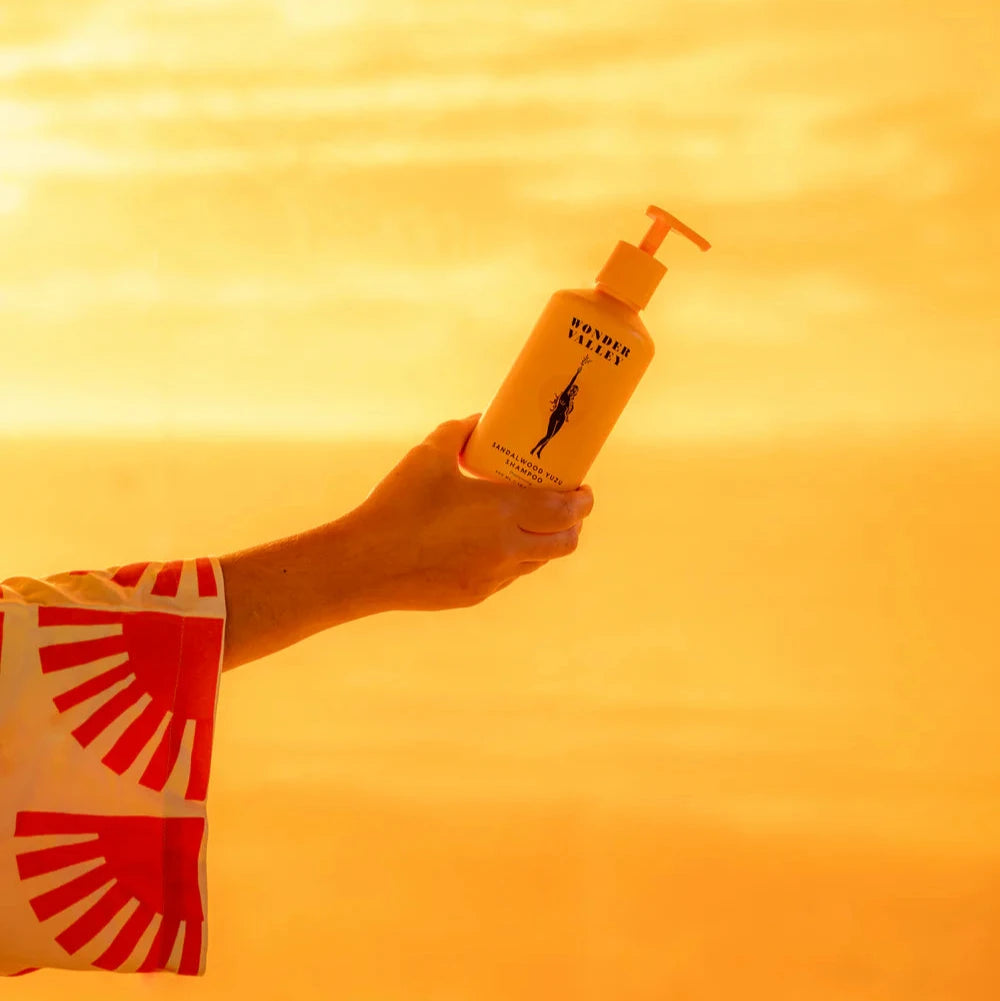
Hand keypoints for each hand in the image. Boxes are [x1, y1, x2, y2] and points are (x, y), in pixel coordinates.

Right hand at [347, 414, 594, 610]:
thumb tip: (478, 420)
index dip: (583, 502)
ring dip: (545, 543)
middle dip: (575, 525)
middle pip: (565, 542)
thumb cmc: (398, 504)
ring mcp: (493, 576)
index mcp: (503, 510)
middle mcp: (507, 547)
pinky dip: (513, 558)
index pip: (565, 510)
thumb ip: (457, 433)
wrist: (365, 565)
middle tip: (568, 508)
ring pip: (538, 562)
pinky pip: (509, 576)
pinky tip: (494, 543)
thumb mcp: (427, 456)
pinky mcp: (476, 594)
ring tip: (532, 523)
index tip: (583, 489)